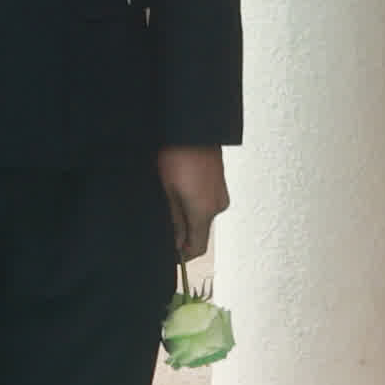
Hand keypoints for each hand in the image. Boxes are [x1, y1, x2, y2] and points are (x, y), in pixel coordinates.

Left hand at [157, 144, 228, 259]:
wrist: (194, 128)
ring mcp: (221, 196)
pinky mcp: (220, 186)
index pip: (197, 249)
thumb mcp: (168, 191)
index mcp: (204, 212)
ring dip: (187, 217)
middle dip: (182, 233)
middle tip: (162, 220)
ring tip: (169, 200)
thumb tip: (176, 241)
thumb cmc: (177, 156)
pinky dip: (194, 206)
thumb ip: (174, 220)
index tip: (168, 252)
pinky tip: (180, 191)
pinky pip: (207, 205)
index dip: (182, 255)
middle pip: (199, 233)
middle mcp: (218, 208)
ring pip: (202, 218)